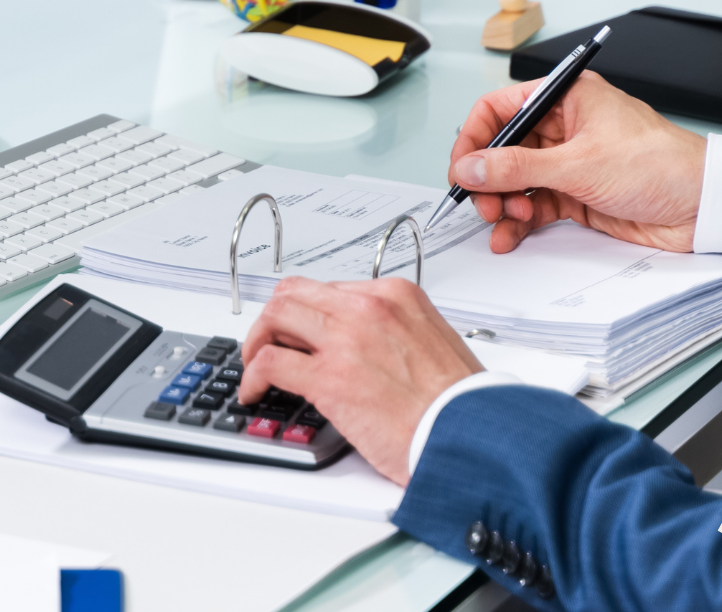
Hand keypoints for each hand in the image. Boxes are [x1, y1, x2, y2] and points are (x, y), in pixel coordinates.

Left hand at [239, 275, 480, 484]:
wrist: (468, 432)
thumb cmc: (457, 400)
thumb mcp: (430, 339)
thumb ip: (393, 331)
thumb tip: (361, 345)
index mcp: (395, 295)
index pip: (330, 288)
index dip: (307, 313)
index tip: (299, 332)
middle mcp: (367, 307)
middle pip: (296, 293)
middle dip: (274, 318)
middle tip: (267, 343)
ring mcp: (346, 339)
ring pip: (276, 316)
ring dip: (257, 340)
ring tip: (256, 364)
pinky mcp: (329, 378)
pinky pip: (270, 363)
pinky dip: (253, 375)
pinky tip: (254, 391)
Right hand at [450, 70, 706, 252]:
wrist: (703, 206)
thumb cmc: (660, 164)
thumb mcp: (579, 164)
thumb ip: (518, 167)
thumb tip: (471, 166)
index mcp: (565, 96)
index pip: (501, 107)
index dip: (475, 137)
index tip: (461, 167)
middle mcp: (564, 126)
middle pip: (504, 148)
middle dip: (488, 177)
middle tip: (482, 201)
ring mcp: (569, 162)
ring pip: (517, 181)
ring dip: (503, 202)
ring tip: (503, 218)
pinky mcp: (578, 194)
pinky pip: (535, 205)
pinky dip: (519, 221)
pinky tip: (509, 235)